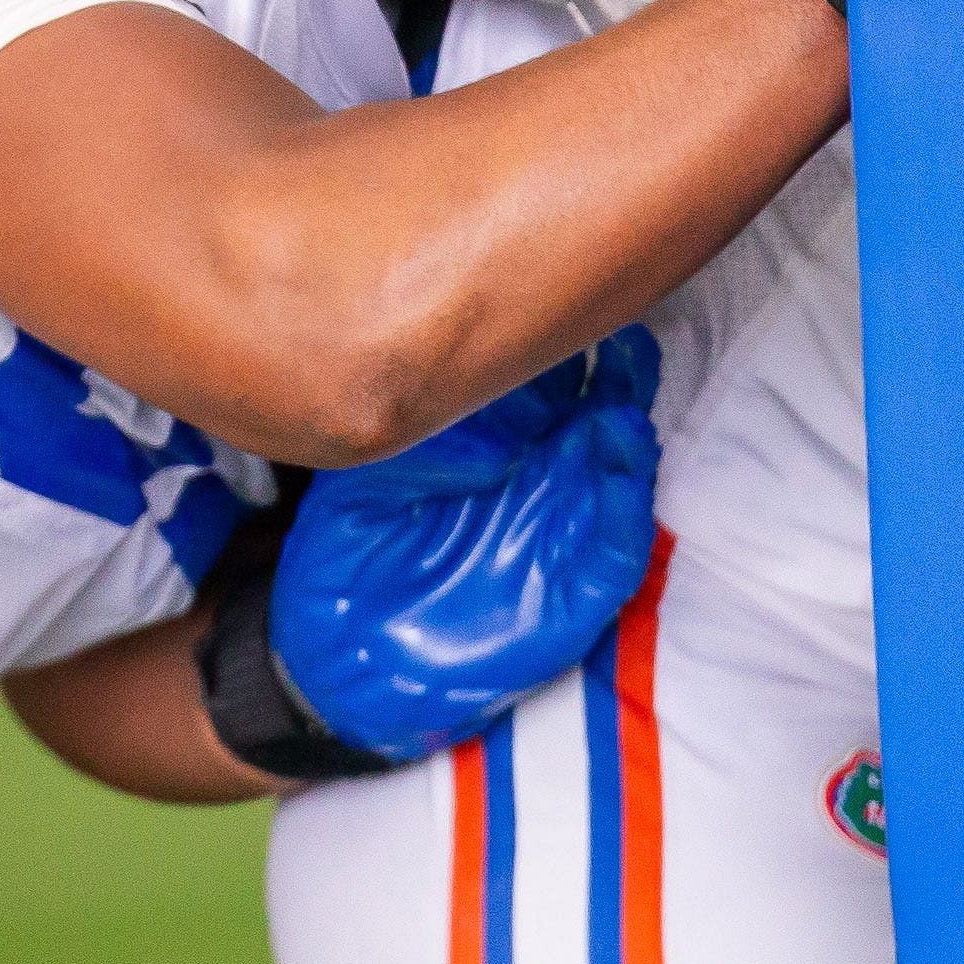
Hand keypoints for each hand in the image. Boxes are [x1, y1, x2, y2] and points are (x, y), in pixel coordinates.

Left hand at [205, 327, 661, 776]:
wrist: (335, 657)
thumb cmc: (350, 553)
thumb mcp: (368, 478)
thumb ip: (422, 442)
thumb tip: (484, 417)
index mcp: (496, 442)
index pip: (549, 379)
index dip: (564, 341)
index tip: (567, 306)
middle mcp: (538, 479)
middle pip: (599, 414)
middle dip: (617, 376)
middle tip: (621, 340)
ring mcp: (559, 536)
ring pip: (618, 477)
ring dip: (626, 441)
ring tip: (617, 409)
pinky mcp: (570, 600)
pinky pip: (616, 554)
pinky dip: (627, 512)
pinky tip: (620, 473)